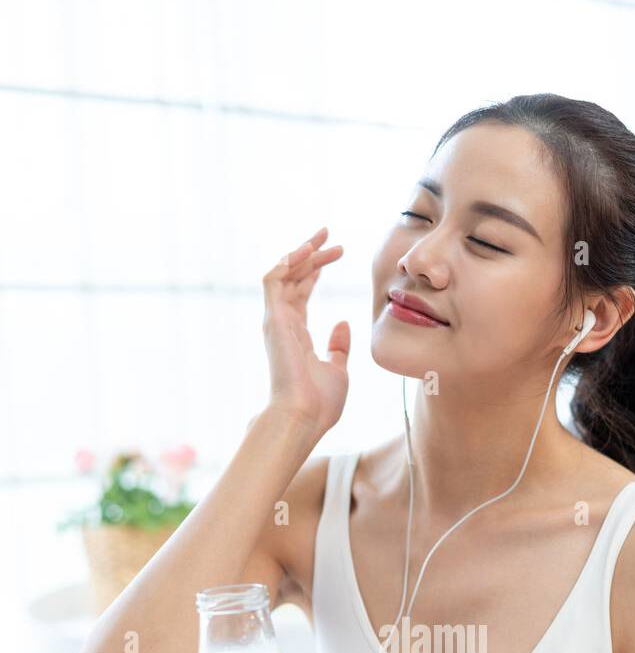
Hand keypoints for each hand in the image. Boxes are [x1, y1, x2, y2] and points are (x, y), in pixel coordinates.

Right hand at [262, 226, 349, 437]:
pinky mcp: (273, 319)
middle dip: (311, 253)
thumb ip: (338, 347)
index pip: (302, 293)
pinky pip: (274, 279)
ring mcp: (276, 320)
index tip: (336, 253)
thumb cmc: (319, 403)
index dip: (316, 271)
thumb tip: (343, 325)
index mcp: (297, 335)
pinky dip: (288, 261)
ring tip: (324, 236)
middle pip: (293, 278)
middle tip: (330, 234)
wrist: (303, 417)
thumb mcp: (337, 369)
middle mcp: (283, 324)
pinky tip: (307, 249)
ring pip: (284, 273)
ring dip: (303, 251)